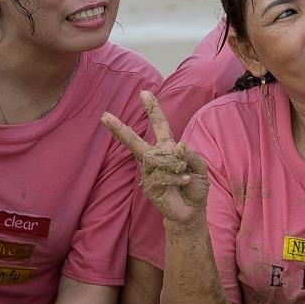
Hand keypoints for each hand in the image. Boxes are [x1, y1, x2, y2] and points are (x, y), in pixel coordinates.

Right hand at [103, 91, 212, 226]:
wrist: (192, 210)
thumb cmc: (195, 186)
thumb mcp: (199, 167)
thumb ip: (189, 154)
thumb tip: (177, 145)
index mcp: (168, 148)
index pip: (160, 126)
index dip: (153, 109)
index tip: (144, 92)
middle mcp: (156, 157)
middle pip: (135, 141)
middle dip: (120, 129)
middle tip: (104, 116)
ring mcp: (150, 173)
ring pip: (155, 159)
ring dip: (173, 165)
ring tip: (185, 174)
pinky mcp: (149, 187)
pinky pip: (159, 175)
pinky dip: (174, 177)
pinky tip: (183, 182)